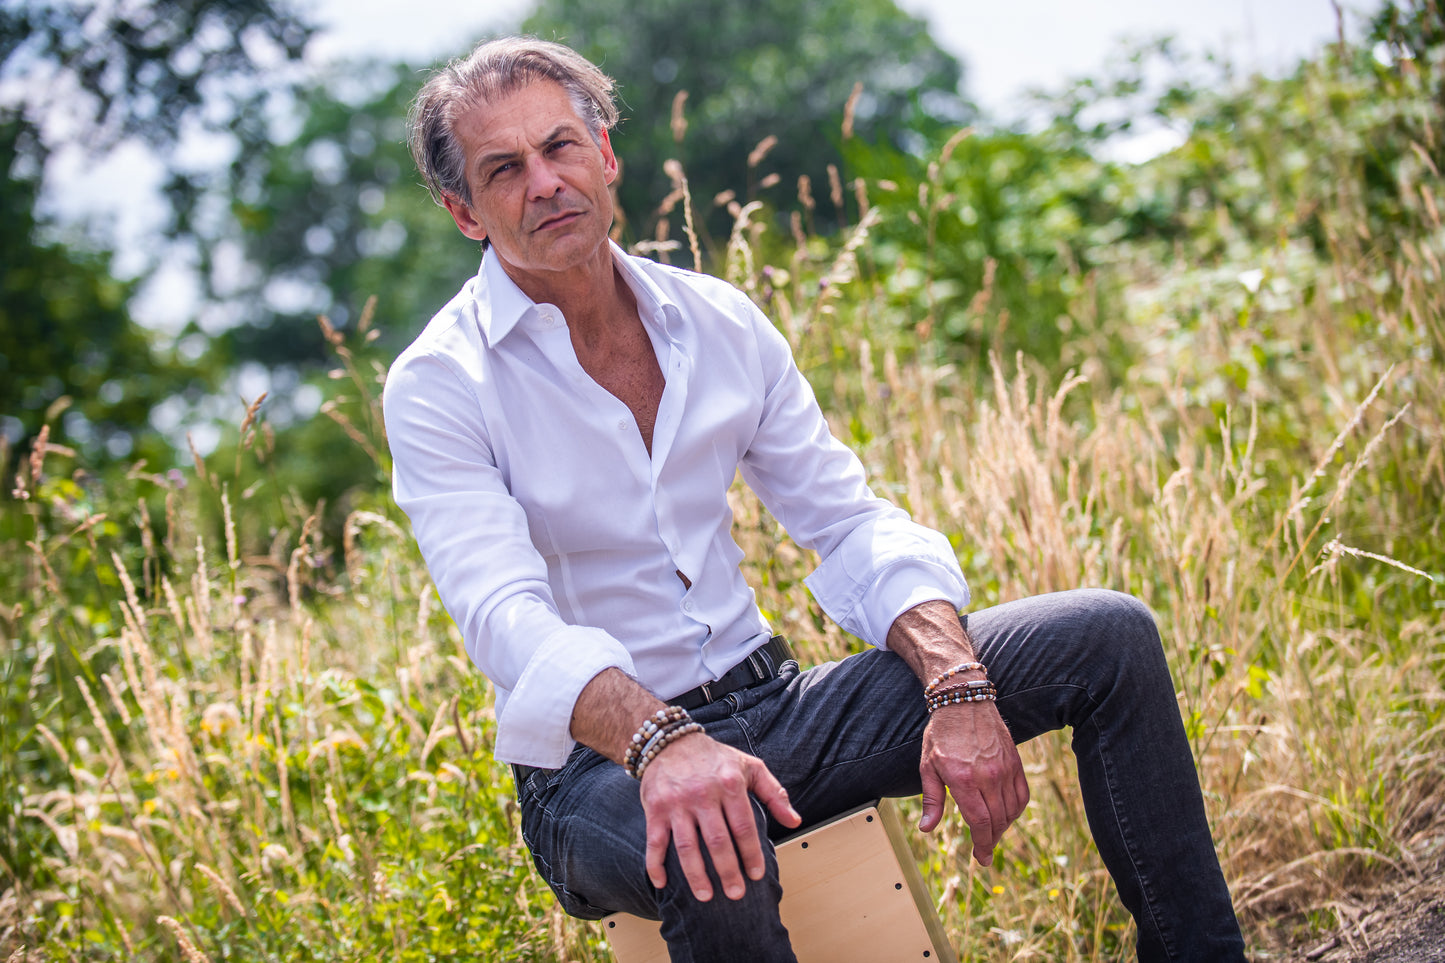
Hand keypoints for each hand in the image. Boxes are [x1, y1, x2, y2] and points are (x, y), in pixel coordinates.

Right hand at [638, 733, 801, 901]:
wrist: (671, 741)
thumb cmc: (714, 757)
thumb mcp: (750, 766)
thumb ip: (774, 793)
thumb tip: (794, 821)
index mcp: (730, 784)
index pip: (744, 827)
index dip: (751, 854)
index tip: (757, 875)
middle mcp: (703, 794)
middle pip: (717, 841)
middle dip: (728, 872)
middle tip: (736, 894)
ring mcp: (677, 803)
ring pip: (687, 846)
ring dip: (696, 876)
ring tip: (705, 896)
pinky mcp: (655, 808)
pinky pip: (656, 842)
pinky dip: (656, 865)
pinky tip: (662, 883)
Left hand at [918, 701, 1028, 864]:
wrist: (963, 701)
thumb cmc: (941, 734)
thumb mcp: (928, 766)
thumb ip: (932, 800)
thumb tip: (927, 829)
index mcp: (963, 780)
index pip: (980, 823)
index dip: (983, 844)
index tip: (982, 858)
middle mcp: (988, 776)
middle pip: (998, 821)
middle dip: (991, 840)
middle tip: (985, 851)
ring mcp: (1004, 769)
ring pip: (1011, 811)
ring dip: (1003, 827)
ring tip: (991, 833)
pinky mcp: (1015, 762)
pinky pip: (1022, 795)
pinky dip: (1016, 810)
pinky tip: (1006, 815)